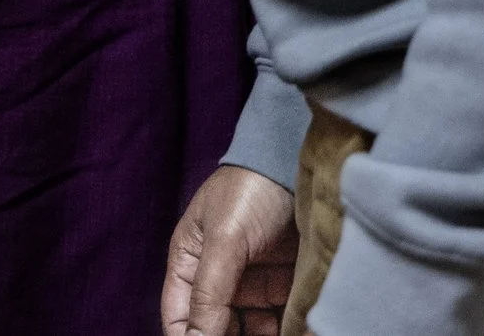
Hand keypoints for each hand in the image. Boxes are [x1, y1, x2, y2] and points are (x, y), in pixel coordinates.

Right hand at [162, 165, 297, 335]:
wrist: (303, 164)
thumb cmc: (251, 190)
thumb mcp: (224, 239)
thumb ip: (209, 293)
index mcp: (189, 265)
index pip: (180, 320)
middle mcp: (219, 280)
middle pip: (215, 331)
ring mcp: (253, 286)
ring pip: (251, 332)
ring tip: (275, 333)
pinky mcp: (285, 288)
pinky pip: (282, 323)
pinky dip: (288, 331)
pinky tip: (296, 332)